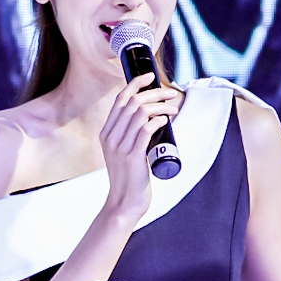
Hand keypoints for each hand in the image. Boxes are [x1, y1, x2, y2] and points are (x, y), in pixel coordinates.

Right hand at [100, 71, 179, 216]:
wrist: (123, 203)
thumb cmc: (128, 178)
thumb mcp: (122, 153)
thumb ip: (130, 137)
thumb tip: (151, 119)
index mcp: (106, 133)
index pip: (120, 99)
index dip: (135, 83)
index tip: (150, 76)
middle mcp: (111, 137)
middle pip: (132, 102)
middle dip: (154, 92)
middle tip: (171, 94)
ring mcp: (121, 146)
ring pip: (140, 113)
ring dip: (161, 106)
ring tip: (174, 109)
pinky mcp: (133, 156)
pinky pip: (146, 129)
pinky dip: (158, 120)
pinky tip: (166, 119)